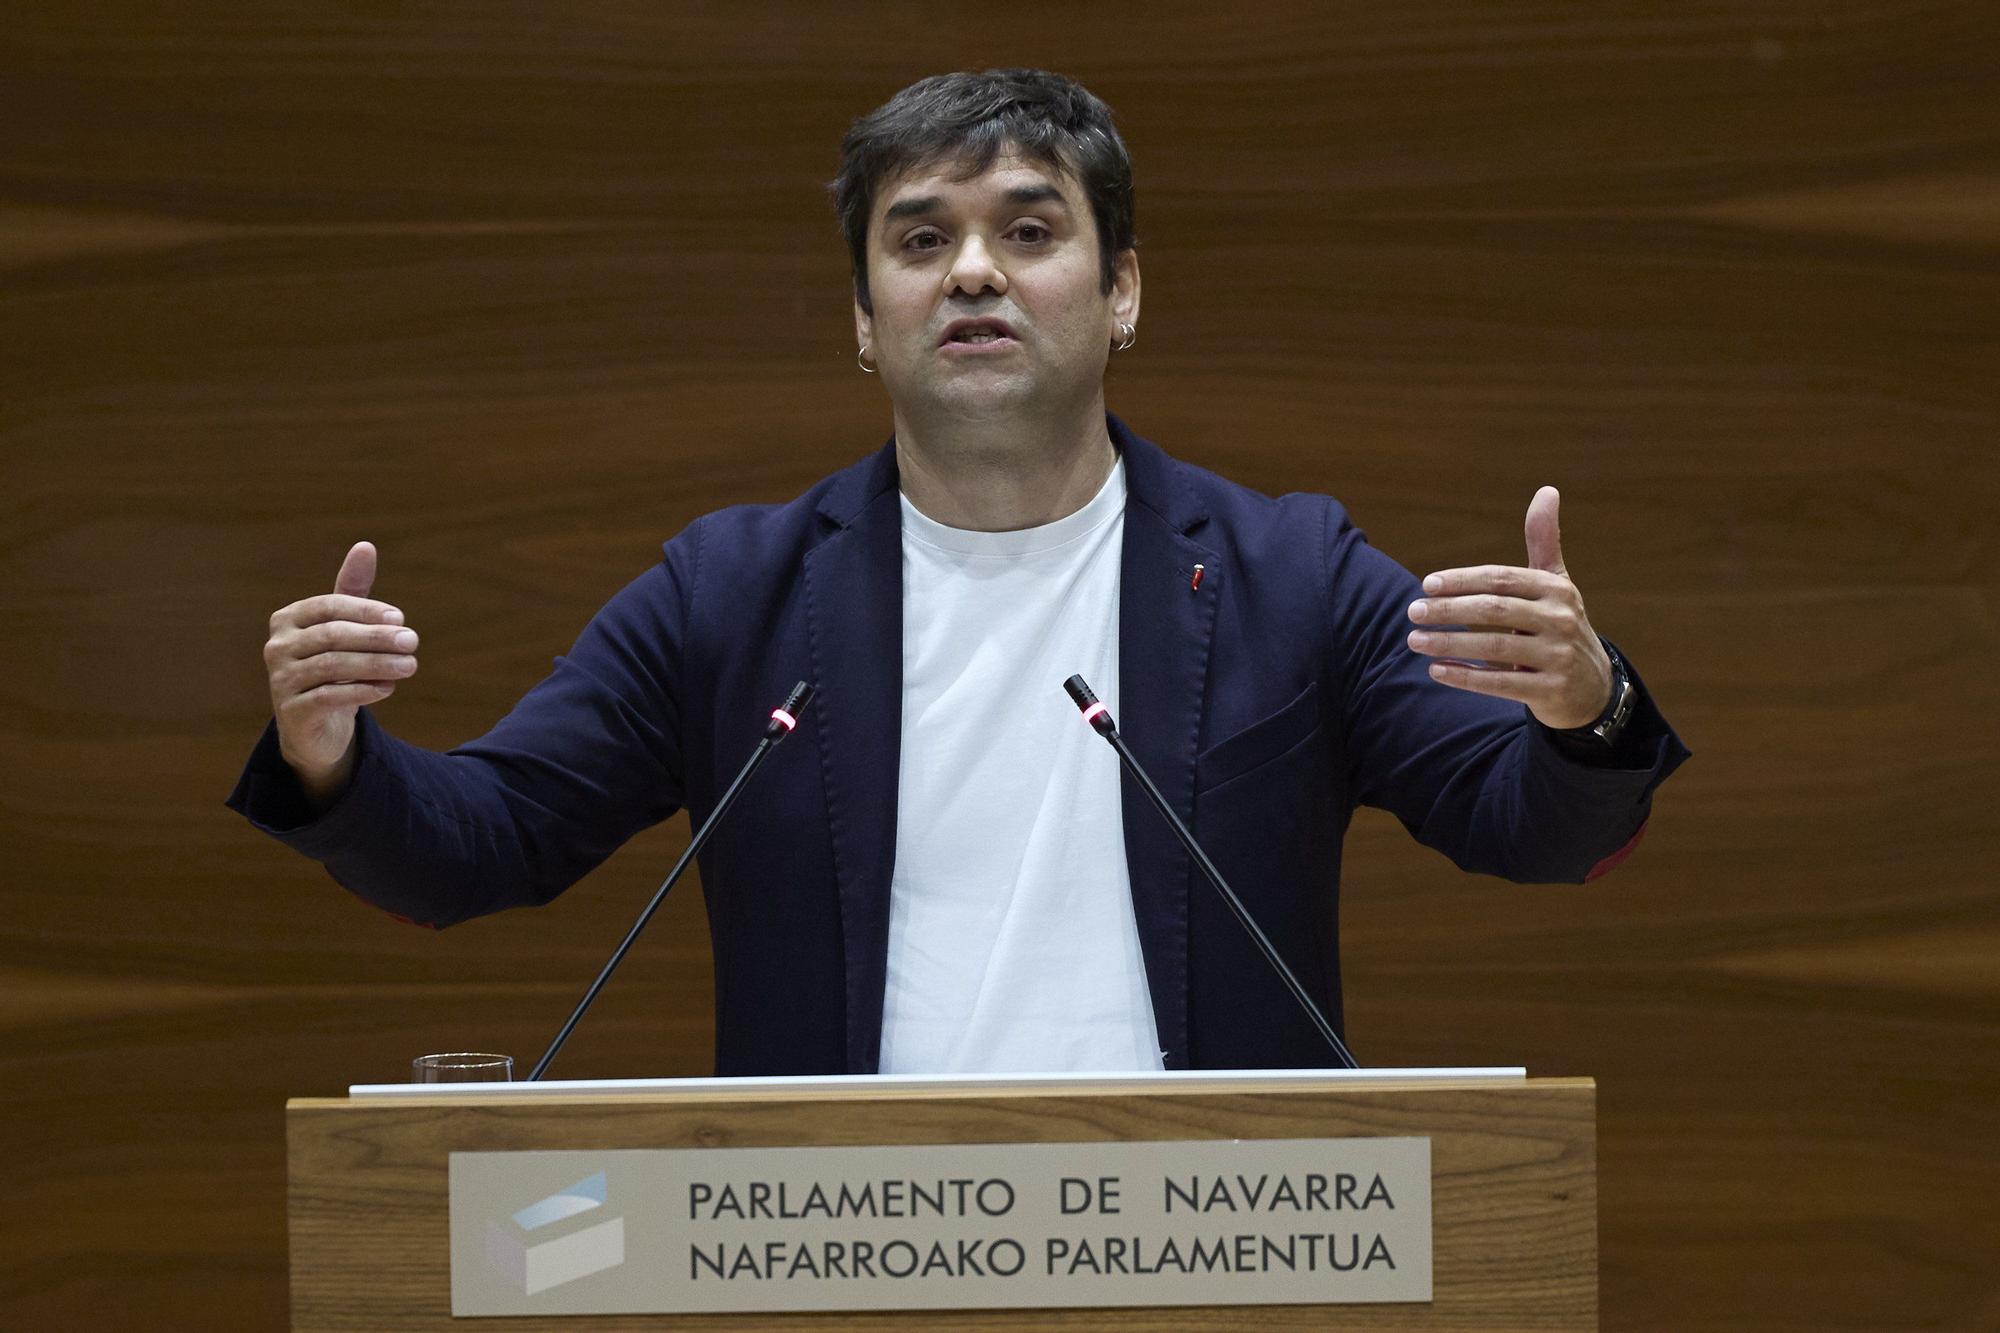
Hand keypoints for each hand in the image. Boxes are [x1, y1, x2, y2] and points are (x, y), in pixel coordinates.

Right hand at [263, 542, 417, 806]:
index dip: (366, 610)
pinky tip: (388, 688)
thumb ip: (353, 590)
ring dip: (376, 664)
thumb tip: (365, 546)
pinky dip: (361, 690)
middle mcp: (278, 646)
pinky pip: (329, 696)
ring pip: (332, 666)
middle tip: (413, 641)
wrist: (314, 723)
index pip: (329, 606)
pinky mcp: (291, 711)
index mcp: (289, 619)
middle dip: (377, 637)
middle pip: (332, 636)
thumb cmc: (332, 664)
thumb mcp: (342, 627)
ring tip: (410, 666)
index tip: (401, 617)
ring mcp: (280, 679)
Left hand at [1404, 486, 1612, 728]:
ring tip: (1415, 641)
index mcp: (1557, 589)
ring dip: (1448, 643)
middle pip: (1493, 610)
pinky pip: (1500, 683)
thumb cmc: (1559, 625)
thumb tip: (1547, 490)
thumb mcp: (1556, 583)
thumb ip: (1543, 541)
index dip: (1462, 580)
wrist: (1592, 687)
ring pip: (1492, 647)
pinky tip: (1436, 670)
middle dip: (1448, 610)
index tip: (1427, 584)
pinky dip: (1465, 677)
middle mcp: (1561, 619)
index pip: (1501, 579)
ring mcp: (1558, 656)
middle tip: (1412, 612)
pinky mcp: (1551, 690)